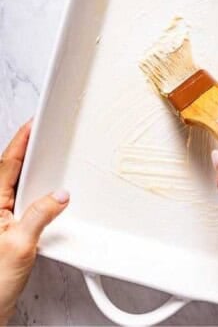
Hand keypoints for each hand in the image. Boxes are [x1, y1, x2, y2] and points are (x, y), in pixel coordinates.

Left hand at [0, 121, 68, 324]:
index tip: (34, 124)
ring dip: (30, 173)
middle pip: (10, 171)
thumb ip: (41, 215)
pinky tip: (46, 196)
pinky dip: (36, 195)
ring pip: (16, 188)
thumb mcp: (21, 245)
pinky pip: (22, 205)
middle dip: (26, 151)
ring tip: (46, 159)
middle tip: (42, 136)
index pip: (7, 163)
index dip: (21, 141)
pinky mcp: (6, 234)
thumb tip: (60, 195)